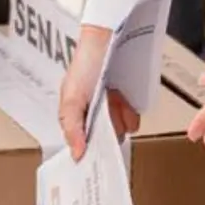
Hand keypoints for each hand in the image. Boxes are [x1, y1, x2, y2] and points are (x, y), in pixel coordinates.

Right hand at [59, 25, 138, 159]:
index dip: (90, 152)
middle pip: (104, 139)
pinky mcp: (126, 101)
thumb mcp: (72, 97)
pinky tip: (125, 100)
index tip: (97, 164)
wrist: (109, 39)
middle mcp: (92, 113)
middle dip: (109, 130)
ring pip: (120, 130)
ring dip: (120, 119)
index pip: (81, 142)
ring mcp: (110, 108)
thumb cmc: (86, 62)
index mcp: (75, 114)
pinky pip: (132, 118)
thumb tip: (77, 154)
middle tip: (108, 114)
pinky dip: (130, 112)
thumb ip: (72, 127)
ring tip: (116, 100)